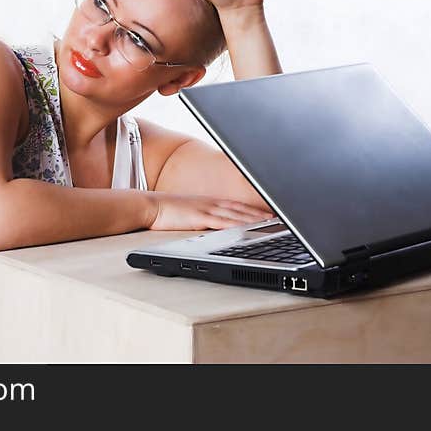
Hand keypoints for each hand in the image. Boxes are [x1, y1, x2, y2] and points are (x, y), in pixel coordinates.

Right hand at [145, 191, 273, 230]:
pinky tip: (248, 228)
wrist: (150, 206)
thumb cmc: (168, 211)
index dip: (257, 210)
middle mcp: (212, 203)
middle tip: (279, 219)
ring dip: (255, 219)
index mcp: (211, 202)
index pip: (239, 206)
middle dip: (262, 214)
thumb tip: (218, 226)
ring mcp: (207, 209)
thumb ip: (206, 217)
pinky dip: (237, 224)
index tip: (271, 215)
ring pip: (237, 214)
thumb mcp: (191, 213)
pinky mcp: (200, 217)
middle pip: (242, 209)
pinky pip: (223, 222)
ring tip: (271, 223)